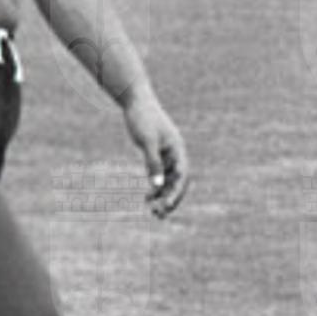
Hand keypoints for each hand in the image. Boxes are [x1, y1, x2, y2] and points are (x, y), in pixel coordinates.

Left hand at [121, 87, 189, 218]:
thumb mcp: (147, 142)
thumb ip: (152, 164)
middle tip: (160, 215)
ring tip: (152, 210)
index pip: (182, 176)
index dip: (176, 193)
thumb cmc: (142, 118)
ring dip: (162, 195)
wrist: (135, 100)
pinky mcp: (156, 153)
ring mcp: (166, 154)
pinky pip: (159, 174)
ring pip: (168, 180)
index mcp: (177, 149)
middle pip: (177, 181)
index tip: (167, 206)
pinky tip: (147, 197)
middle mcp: (175, 153)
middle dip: (170, 198)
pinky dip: (154, 186)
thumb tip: (156, 186)